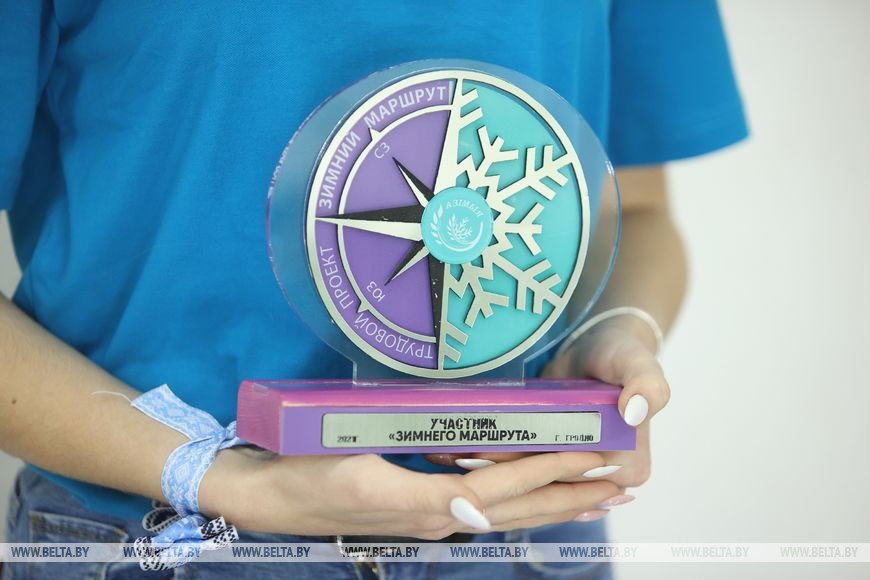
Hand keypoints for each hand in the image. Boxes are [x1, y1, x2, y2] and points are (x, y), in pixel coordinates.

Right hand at [200, 446, 618, 538]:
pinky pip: (480, 502)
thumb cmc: (310, 474)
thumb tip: (471, 507)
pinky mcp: (418, 505)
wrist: (270, 494)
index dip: (549, 473)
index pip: (505, 488)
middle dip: (571, 496)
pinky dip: (516, 495)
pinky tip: (531, 487)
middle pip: (518, 508)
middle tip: (621, 485)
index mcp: (430, 506)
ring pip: (506, 508)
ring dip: (553, 500)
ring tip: (595, 492)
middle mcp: (440, 516)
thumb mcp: (360, 477)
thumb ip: (419, 496)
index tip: (592, 460)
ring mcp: (430, 514)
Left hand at [428, 314, 669, 501]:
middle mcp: (601, 480)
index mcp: (629, 468)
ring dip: (486, 470)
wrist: (601, 345)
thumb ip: (646, 384)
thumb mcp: (637, 363)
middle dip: (500, 470)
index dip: (532, 465)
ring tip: (443, 453)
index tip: (491, 451)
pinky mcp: (551, 462)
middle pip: (546, 480)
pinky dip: (489, 461)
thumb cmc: (621, 354)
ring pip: (527, 478)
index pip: (573, 477)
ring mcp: (574, 472)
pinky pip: (520, 468)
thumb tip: (634, 412)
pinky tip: (452, 451)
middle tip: (453, 454)